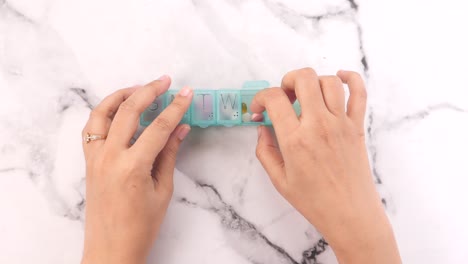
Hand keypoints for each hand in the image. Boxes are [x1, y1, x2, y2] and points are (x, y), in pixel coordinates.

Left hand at [80, 76, 192, 263]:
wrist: (111, 248)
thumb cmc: (140, 226)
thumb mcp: (162, 190)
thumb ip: (169, 154)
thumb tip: (180, 128)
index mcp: (133, 167)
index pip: (158, 127)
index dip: (175, 107)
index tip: (186, 93)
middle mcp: (109, 157)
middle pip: (129, 111)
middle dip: (149, 91)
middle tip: (165, 81)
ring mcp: (95, 158)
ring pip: (102, 113)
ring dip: (121, 96)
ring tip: (138, 88)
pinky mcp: (88, 161)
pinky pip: (92, 128)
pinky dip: (104, 113)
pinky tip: (119, 110)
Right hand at [252, 68, 400, 263]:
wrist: (350, 214)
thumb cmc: (315, 201)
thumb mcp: (279, 180)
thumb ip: (265, 151)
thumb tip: (262, 129)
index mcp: (295, 140)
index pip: (274, 99)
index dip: (260, 98)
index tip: (259, 109)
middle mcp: (319, 126)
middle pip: (304, 79)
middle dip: (287, 80)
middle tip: (284, 97)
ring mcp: (341, 124)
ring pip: (329, 81)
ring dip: (313, 82)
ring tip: (306, 96)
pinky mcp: (357, 127)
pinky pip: (359, 93)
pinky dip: (351, 78)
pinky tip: (339, 78)